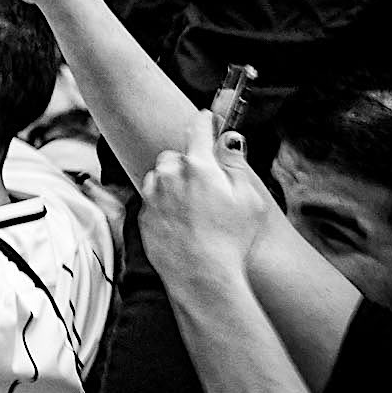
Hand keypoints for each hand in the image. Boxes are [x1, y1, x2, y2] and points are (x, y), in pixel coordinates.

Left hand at [138, 111, 277, 288]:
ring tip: (192, 208)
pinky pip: (151, 198)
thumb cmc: (231, 239)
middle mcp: (170, 174)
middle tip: (205, 185)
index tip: (205, 117)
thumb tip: (230, 138)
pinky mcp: (142, 213)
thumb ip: (236, 164)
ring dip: (172, 183)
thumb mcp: (248, 199)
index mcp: (199, 166)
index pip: (198, 131)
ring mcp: (152, 194)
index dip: (204, 122)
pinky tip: (180, 221)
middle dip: (188, 164)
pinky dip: (162, 203)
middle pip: (175, 156)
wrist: (201, 275)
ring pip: (160, 177)